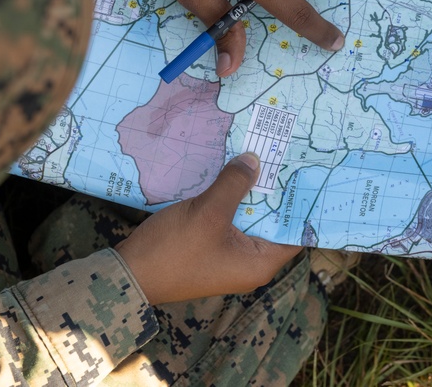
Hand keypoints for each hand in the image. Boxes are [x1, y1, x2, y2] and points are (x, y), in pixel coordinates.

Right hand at [116, 152, 300, 303]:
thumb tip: (255, 160)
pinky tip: (229, 175)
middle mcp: (250, 264)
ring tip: (259, 158)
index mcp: (260, 263)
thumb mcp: (208, 212)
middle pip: (273, 222)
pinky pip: (230, 222)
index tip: (305, 173)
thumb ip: (234, 184)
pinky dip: (231, 201)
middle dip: (274, 192)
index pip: (295, 232)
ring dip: (250, 194)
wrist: (126, 276)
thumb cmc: (173, 251)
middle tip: (282, 156)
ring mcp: (229, 258)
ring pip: (249, 219)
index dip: (301, 203)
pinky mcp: (211, 250)